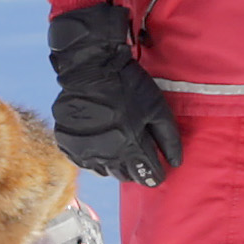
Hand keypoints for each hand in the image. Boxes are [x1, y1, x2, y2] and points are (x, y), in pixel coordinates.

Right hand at [46, 2, 179, 186]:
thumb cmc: (127, 85)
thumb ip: (168, 138)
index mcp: (131, 147)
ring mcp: (85, 151)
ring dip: (115, 163)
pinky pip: (86, 162)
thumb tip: (175, 163)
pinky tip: (100, 140)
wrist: (89, 68)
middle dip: (136, 168)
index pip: (149, 175)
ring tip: (118, 144)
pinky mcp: (68, 145)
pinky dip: (95, 156)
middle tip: (138, 152)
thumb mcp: (157, 108)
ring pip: (105, 171)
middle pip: (126, 176)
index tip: (158, 169)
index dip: (156, 173)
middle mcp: (106, 155)